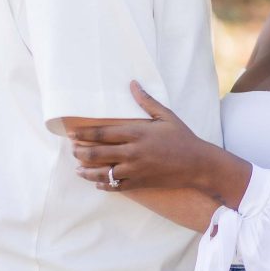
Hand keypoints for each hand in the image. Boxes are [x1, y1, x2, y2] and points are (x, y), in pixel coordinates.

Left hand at [71, 81, 203, 190]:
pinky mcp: (139, 183)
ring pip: (102, 173)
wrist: (197, 164)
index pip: (102, 133)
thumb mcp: (166, 116)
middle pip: (97, 153)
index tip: (72, 132)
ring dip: (87, 171)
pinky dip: (103, 185)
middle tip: (72, 149)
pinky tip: (97, 182)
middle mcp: (133, 152)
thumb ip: (146, 101)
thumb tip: (133, 84)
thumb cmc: (182, 137)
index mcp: (137, 133)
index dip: (84, 133)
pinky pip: (115, 186)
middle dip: (80, 151)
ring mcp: (135, 170)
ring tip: (78, 168)